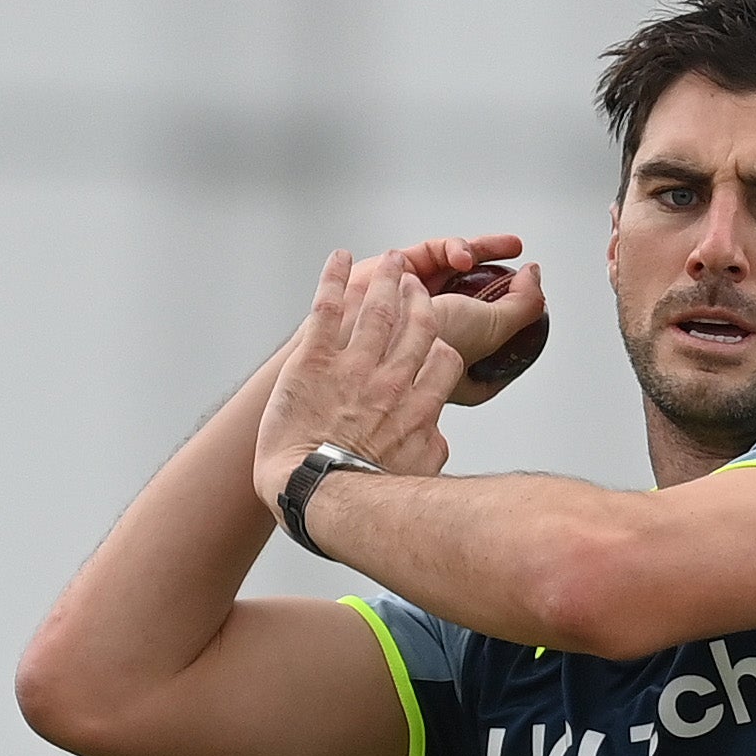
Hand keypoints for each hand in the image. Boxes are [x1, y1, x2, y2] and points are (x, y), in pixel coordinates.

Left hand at [250, 252, 466, 515]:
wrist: (317, 493)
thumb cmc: (365, 498)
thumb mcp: (418, 476)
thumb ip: (432, 447)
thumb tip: (438, 435)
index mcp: (417, 408)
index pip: (442, 359)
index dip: (439, 340)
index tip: (434, 332)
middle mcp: (390, 381)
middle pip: (415, 324)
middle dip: (417, 297)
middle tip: (413, 281)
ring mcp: (352, 367)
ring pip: (377, 310)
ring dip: (385, 279)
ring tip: (390, 260)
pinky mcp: (314, 360)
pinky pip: (328, 308)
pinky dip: (335, 278)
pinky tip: (341, 258)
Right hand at [381, 232, 551, 402]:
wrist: (372, 334)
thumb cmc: (422, 345)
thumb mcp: (492, 330)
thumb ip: (522, 305)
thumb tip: (535, 277)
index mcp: (456, 363)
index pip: (490, 348)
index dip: (509, 328)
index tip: (528, 309)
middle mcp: (434, 332)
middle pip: (475, 301)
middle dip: (500, 280)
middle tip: (518, 259)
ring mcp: (414, 302)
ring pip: (455, 270)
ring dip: (480, 252)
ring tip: (502, 248)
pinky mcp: (398, 273)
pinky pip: (432, 253)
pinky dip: (452, 249)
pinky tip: (462, 255)